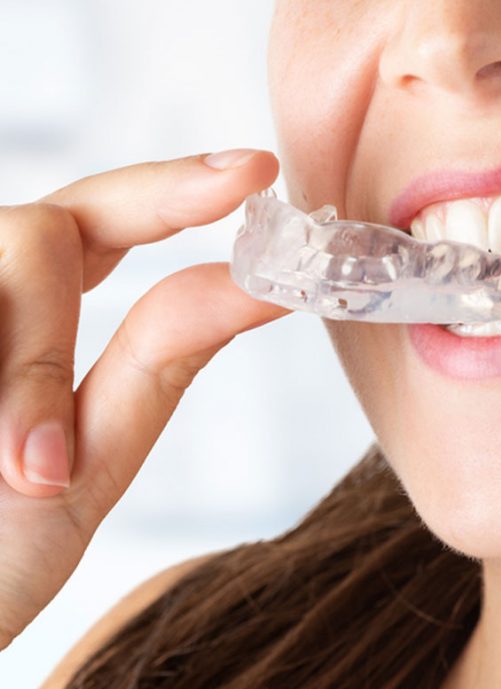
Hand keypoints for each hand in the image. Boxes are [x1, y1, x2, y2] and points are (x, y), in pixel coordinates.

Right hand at [0, 149, 288, 649]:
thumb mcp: (87, 463)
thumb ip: (157, 365)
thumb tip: (253, 285)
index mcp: (31, 318)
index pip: (101, 223)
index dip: (173, 189)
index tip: (255, 172)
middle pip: (42, 231)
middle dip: (48, 343)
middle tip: (46, 469)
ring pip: (7, 250)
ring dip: (18, 377)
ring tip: (12, 483)